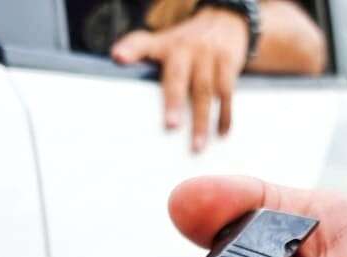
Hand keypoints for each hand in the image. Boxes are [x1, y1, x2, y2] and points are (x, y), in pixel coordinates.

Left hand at [111, 8, 249, 151]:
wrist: (223, 21)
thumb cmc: (185, 44)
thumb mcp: (162, 44)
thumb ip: (139, 57)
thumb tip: (118, 76)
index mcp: (163, 45)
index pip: (142, 43)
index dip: (130, 50)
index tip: (118, 57)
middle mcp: (184, 47)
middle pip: (177, 75)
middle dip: (174, 101)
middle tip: (171, 126)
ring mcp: (208, 54)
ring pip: (205, 90)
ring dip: (202, 120)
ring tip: (197, 145)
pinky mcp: (228, 61)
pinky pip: (226, 92)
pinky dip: (225, 115)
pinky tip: (221, 133)